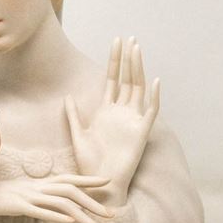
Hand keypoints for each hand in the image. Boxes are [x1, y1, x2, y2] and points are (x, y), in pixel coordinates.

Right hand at [0, 174, 112, 222]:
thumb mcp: (21, 195)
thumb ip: (38, 196)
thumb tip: (53, 203)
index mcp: (38, 183)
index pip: (68, 178)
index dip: (87, 179)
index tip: (107, 181)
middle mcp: (36, 186)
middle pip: (70, 192)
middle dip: (93, 203)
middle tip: (111, 215)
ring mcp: (27, 195)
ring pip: (61, 204)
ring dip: (83, 216)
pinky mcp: (17, 206)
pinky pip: (40, 211)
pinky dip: (56, 216)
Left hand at [65, 36, 159, 195]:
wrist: (99, 183)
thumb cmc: (89, 163)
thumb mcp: (78, 135)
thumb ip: (74, 115)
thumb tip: (67, 96)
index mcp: (107, 111)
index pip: (112, 79)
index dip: (114, 61)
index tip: (115, 42)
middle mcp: (121, 112)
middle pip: (126, 79)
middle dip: (127, 59)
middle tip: (129, 38)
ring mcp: (132, 121)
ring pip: (138, 89)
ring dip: (138, 69)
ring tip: (137, 50)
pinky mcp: (141, 133)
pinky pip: (150, 112)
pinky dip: (154, 97)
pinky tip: (155, 81)